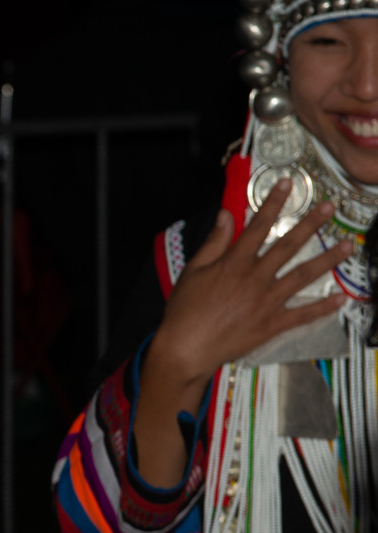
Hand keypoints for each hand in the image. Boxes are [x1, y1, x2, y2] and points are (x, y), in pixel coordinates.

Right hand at [151, 181, 349, 383]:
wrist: (186, 348)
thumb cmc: (185, 309)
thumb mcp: (192, 271)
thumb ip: (213, 242)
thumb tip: (226, 215)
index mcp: (234, 263)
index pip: (258, 226)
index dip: (273, 203)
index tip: (287, 185)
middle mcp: (255, 278)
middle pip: (288, 246)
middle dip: (310, 225)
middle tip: (329, 208)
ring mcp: (267, 301)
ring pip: (303, 276)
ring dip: (327, 260)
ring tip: (347, 247)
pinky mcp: (272, 324)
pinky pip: (302, 314)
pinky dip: (322, 308)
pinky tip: (341, 298)